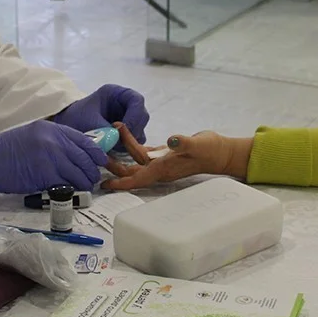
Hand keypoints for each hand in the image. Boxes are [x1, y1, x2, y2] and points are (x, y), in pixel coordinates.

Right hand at [0, 120, 108, 193]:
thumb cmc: (9, 149)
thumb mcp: (35, 134)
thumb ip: (56, 140)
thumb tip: (77, 153)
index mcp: (53, 129)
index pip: (84, 140)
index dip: (96, 152)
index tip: (101, 160)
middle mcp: (54, 140)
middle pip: (84, 157)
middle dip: (93, 169)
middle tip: (94, 177)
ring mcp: (50, 158)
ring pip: (78, 172)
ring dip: (85, 181)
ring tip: (85, 186)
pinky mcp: (44, 175)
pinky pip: (66, 184)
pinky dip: (72, 189)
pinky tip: (73, 192)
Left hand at [54, 84, 148, 145]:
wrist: (66, 128)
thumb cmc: (76, 118)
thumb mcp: (89, 121)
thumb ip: (105, 130)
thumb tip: (119, 141)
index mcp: (117, 94)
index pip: (137, 101)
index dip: (135, 115)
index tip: (124, 129)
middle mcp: (125, 105)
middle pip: (141, 116)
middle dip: (133, 130)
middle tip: (120, 142)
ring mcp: (127, 119)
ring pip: (139, 130)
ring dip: (130, 140)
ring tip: (113, 147)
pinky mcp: (125, 133)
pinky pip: (134, 140)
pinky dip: (126, 147)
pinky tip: (114, 149)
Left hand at [103, 124, 252, 190]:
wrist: (219, 151)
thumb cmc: (209, 150)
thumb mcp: (197, 144)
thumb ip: (184, 142)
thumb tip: (171, 140)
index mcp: (163, 169)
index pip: (138, 179)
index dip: (121, 182)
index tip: (105, 184)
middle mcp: (159, 169)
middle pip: (131, 171)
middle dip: (114, 165)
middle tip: (97, 155)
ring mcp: (161, 162)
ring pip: (136, 159)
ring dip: (123, 148)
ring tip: (112, 132)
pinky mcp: (165, 154)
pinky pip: (144, 152)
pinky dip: (133, 145)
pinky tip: (125, 135)